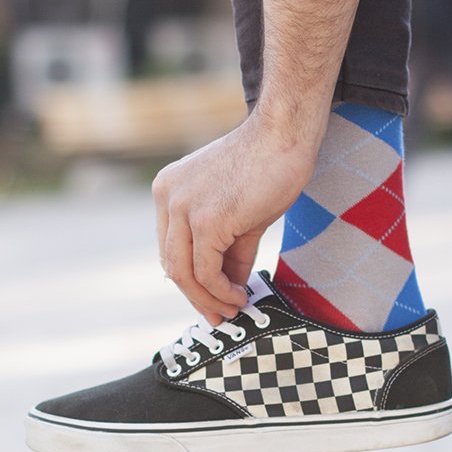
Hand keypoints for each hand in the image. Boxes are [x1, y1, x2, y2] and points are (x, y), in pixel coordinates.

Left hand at [153, 112, 319, 322]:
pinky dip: (222, 291)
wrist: (285, 135)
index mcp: (168, 190)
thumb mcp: (238, 212)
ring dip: (209, 299)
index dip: (189, 279)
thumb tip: (231, 289)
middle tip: (220, 315)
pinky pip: (206, 271)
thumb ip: (228, 249)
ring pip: (183, 273)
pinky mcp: (206, 220)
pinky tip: (240, 295)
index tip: (211, 298)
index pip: (169, 248)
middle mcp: (167, 197)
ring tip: (234, 309)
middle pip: (171, 264)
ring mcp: (183, 208)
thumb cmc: (268, 166)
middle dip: (197, 296)